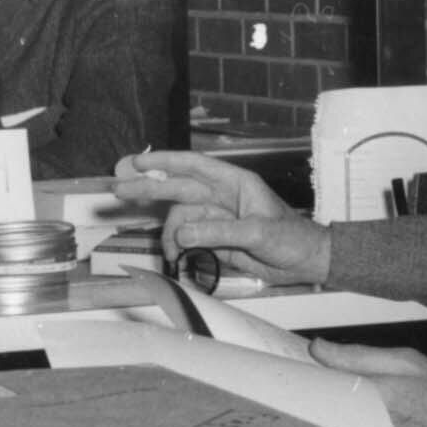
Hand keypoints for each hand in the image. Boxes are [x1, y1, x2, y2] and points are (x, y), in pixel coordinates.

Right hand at [111, 149, 331, 286]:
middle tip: (120, 191)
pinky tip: (176, 257)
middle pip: (178, 189)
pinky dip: (177, 247)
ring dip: (170, 235)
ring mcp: (216, 218)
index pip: (193, 166)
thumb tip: (182, 234)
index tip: (137, 163)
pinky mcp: (214, 239)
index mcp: (234, 183)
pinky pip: (187, 238)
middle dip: (149, 189)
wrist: (306, 263)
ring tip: (170, 252)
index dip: (164, 162)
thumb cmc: (292, 239)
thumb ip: (220, 232)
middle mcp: (221, 197)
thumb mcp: (259, 233)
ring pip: (179, 219)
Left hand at [307, 339, 426, 426]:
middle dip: (320, 396)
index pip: (323, 386)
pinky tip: (363, 423)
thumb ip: (360, 355)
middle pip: (326, 412)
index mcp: (379, 398)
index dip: (308, 375)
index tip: (300, 365)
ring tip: (347, 402)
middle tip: (322, 382)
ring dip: (334, 415)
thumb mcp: (408, 361)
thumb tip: (320, 348)